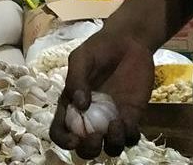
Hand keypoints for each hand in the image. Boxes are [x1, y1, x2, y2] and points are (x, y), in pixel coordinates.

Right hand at [49, 30, 153, 158]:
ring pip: (110, 148)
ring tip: (115, 125)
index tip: (74, 138)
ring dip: (111, 145)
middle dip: (88, 149)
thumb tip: (79, 106)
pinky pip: (131, 137)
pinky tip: (128, 121)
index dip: (64, 140)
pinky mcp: (132, 116)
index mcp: (71, 105)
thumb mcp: (81, 58)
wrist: (129, 41)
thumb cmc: (99, 48)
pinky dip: (129, 136)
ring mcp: (111, 119)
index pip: (60, 130)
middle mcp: (90, 117)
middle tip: (95, 137)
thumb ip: (76, 79)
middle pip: (85, 148)